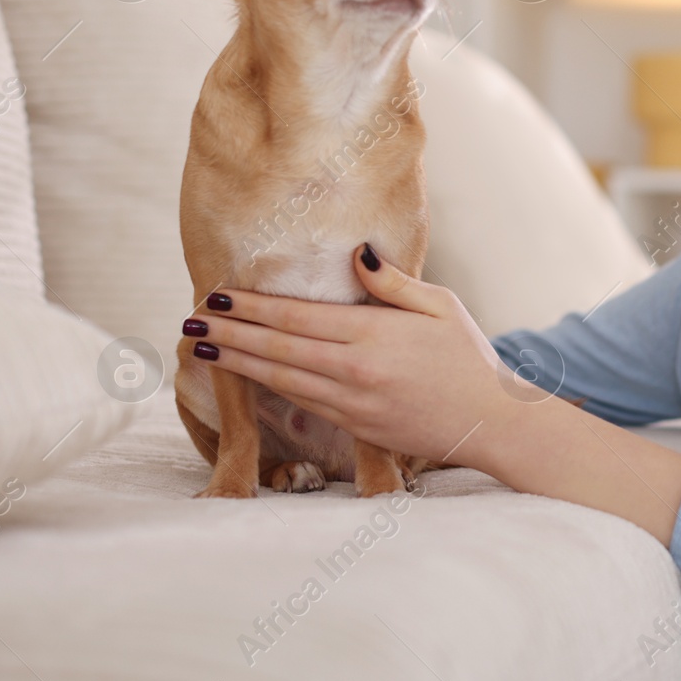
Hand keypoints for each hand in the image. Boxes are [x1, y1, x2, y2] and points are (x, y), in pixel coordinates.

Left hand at [189, 243, 512, 467]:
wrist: (489, 422)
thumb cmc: (468, 357)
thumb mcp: (440, 306)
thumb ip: (392, 283)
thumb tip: (356, 253)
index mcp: (373, 336)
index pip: (297, 318)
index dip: (253, 306)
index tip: (219, 292)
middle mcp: (354, 371)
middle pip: (277, 348)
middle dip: (230, 331)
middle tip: (191, 317)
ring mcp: (351, 403)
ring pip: (280, 379)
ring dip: (238, 361)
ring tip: (204, 345)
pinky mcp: (354, 427)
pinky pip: (300, 402)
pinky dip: (267, 385)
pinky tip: (247, 374)